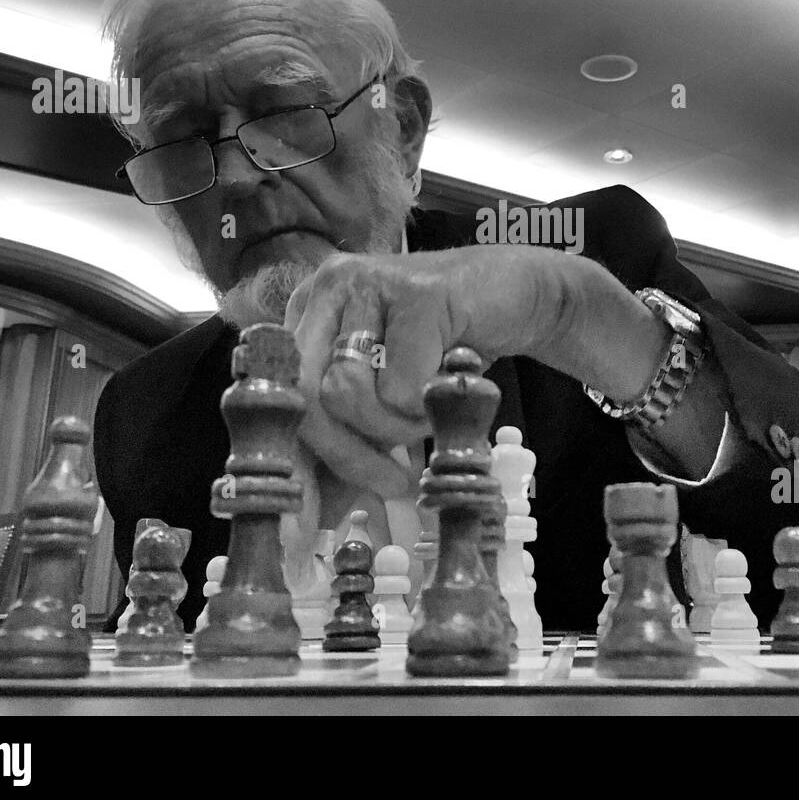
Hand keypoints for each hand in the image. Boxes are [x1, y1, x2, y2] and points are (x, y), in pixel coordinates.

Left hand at [283, 245, 566, 498]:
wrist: (519, 296)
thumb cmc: (449, 348)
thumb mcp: (388, 394)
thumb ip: (351, 437)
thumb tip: (319, 511)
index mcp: (310, 311)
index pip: (279, 393)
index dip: (295, 457)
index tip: (312, 516)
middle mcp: (329, 288)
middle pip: (304, 393)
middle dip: (346, 452)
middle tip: (391, 482)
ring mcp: (370, 283)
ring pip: (349, 392)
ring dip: (397, 427)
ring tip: (428, 415)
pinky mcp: (416, 293)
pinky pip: (402, 385)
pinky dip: (429, 408)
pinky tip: (449, 388)